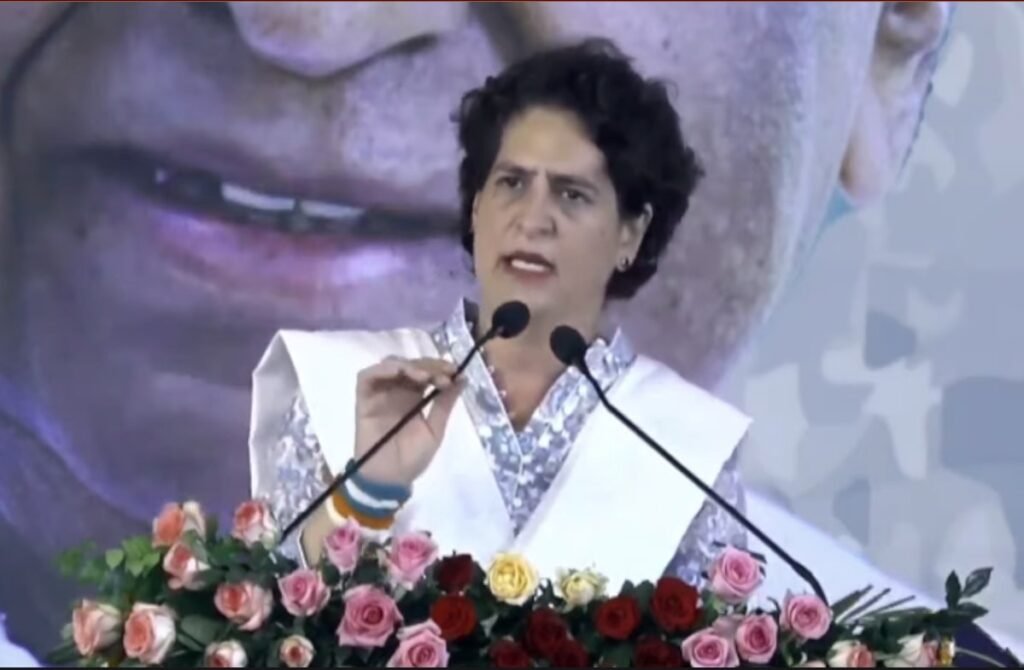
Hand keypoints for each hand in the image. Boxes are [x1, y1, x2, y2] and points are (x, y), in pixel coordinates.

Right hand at [353, 356, 462, 487]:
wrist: (390, 480)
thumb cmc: (412, 459)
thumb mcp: (435, 430)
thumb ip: (445, 404)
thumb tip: (463, 379)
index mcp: (415, 398)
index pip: (426, 372)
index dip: (439, 367)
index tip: (454, 371)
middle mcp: (397, 392)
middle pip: (410, 365)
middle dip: (428, 365)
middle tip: (443, 375)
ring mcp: (379, 394)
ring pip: (390, 365)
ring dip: (407, 365)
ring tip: (424, 376)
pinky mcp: (363, 400)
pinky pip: (366, 378)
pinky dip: (381, 370)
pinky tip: (398, 372)